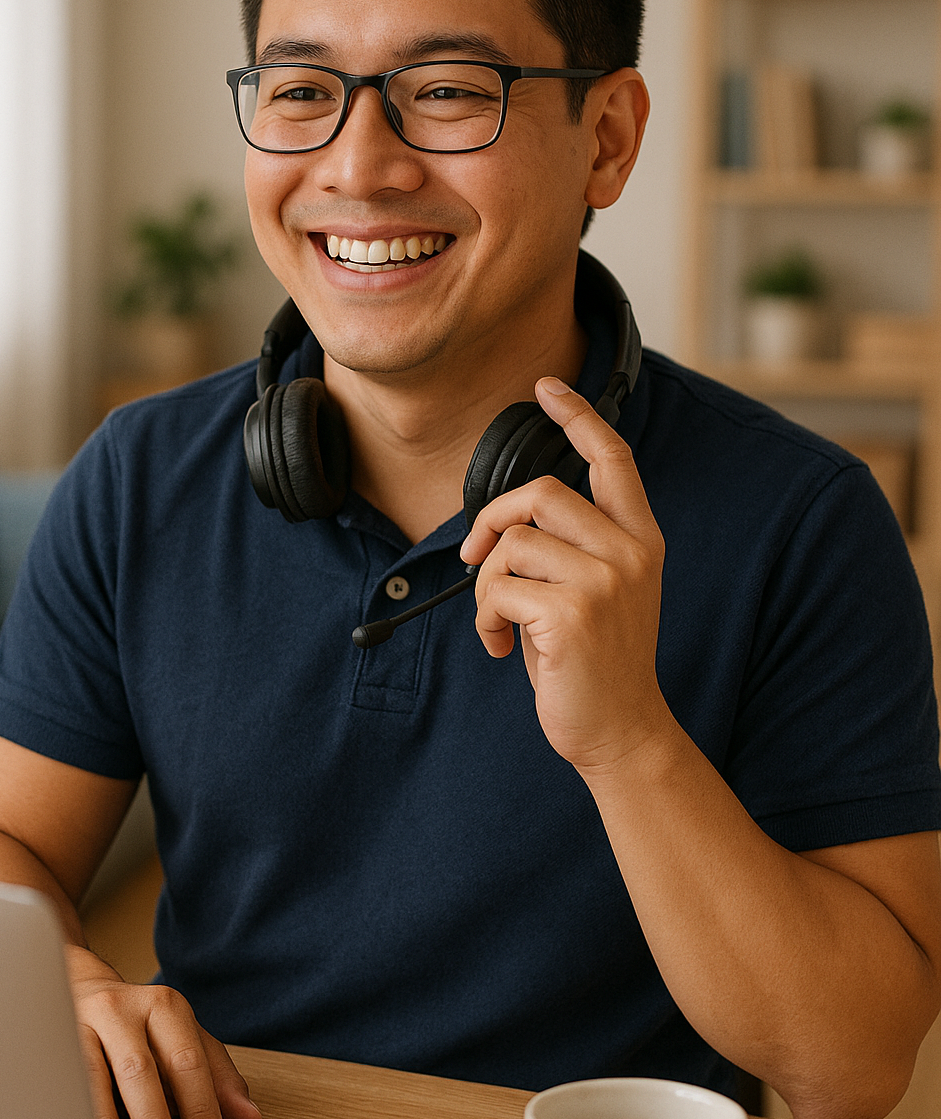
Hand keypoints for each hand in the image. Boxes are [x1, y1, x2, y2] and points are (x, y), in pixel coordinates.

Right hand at [66, 946, 261, 1118]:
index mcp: (164, 1006)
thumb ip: (217, 1074)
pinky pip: (59, 1087)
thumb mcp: (182, 1036)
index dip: (201, 1110)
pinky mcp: (45, 1044)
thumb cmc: (137, 1022)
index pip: (187, 1061)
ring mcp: (77, 1025)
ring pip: (92, 1079)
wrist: (75, 984)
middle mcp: (121, 1010)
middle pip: (141, 1071)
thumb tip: (248, 1117)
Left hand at [459, 376, 673, 776]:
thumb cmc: (595, 662)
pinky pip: (498, 588)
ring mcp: (605, 581)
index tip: (547, 387)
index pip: (613, 459)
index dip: (579, 417)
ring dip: (487, 586)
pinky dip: (484, 618)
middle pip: (539, 492)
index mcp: (641, 540)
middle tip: (477, 559)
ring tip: (501, 623)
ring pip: (511, 544)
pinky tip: (502, 647)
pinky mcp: (573, 614)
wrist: (621, 731)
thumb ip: (569, 546)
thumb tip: (501, 522)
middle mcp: (630, 552)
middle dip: (492, 521)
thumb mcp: (597, 591)